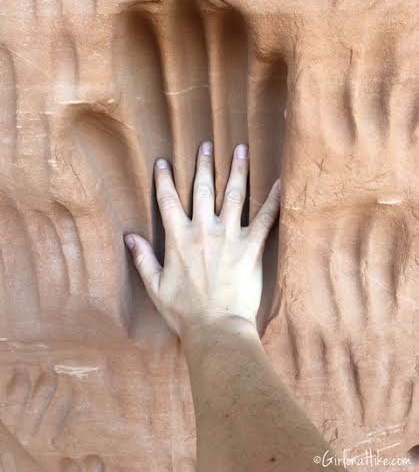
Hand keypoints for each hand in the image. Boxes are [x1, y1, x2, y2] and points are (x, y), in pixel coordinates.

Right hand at [124, 142, 279, 338]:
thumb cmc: (184, 311)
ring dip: (237, 170)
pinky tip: (280, 182)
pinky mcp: (251, 248)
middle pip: (203, 189)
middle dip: (204, 165)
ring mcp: (229, 237)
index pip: (168, 201)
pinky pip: (266, 218)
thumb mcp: (155, 286)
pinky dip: (274, 199)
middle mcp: (203, 231)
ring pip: (233, 195)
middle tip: (207, 144)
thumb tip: (129, 236)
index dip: (164, 179)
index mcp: (179, 239)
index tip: (164, 161)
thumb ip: (143, 258)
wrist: (216, 329)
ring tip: (241, 149)